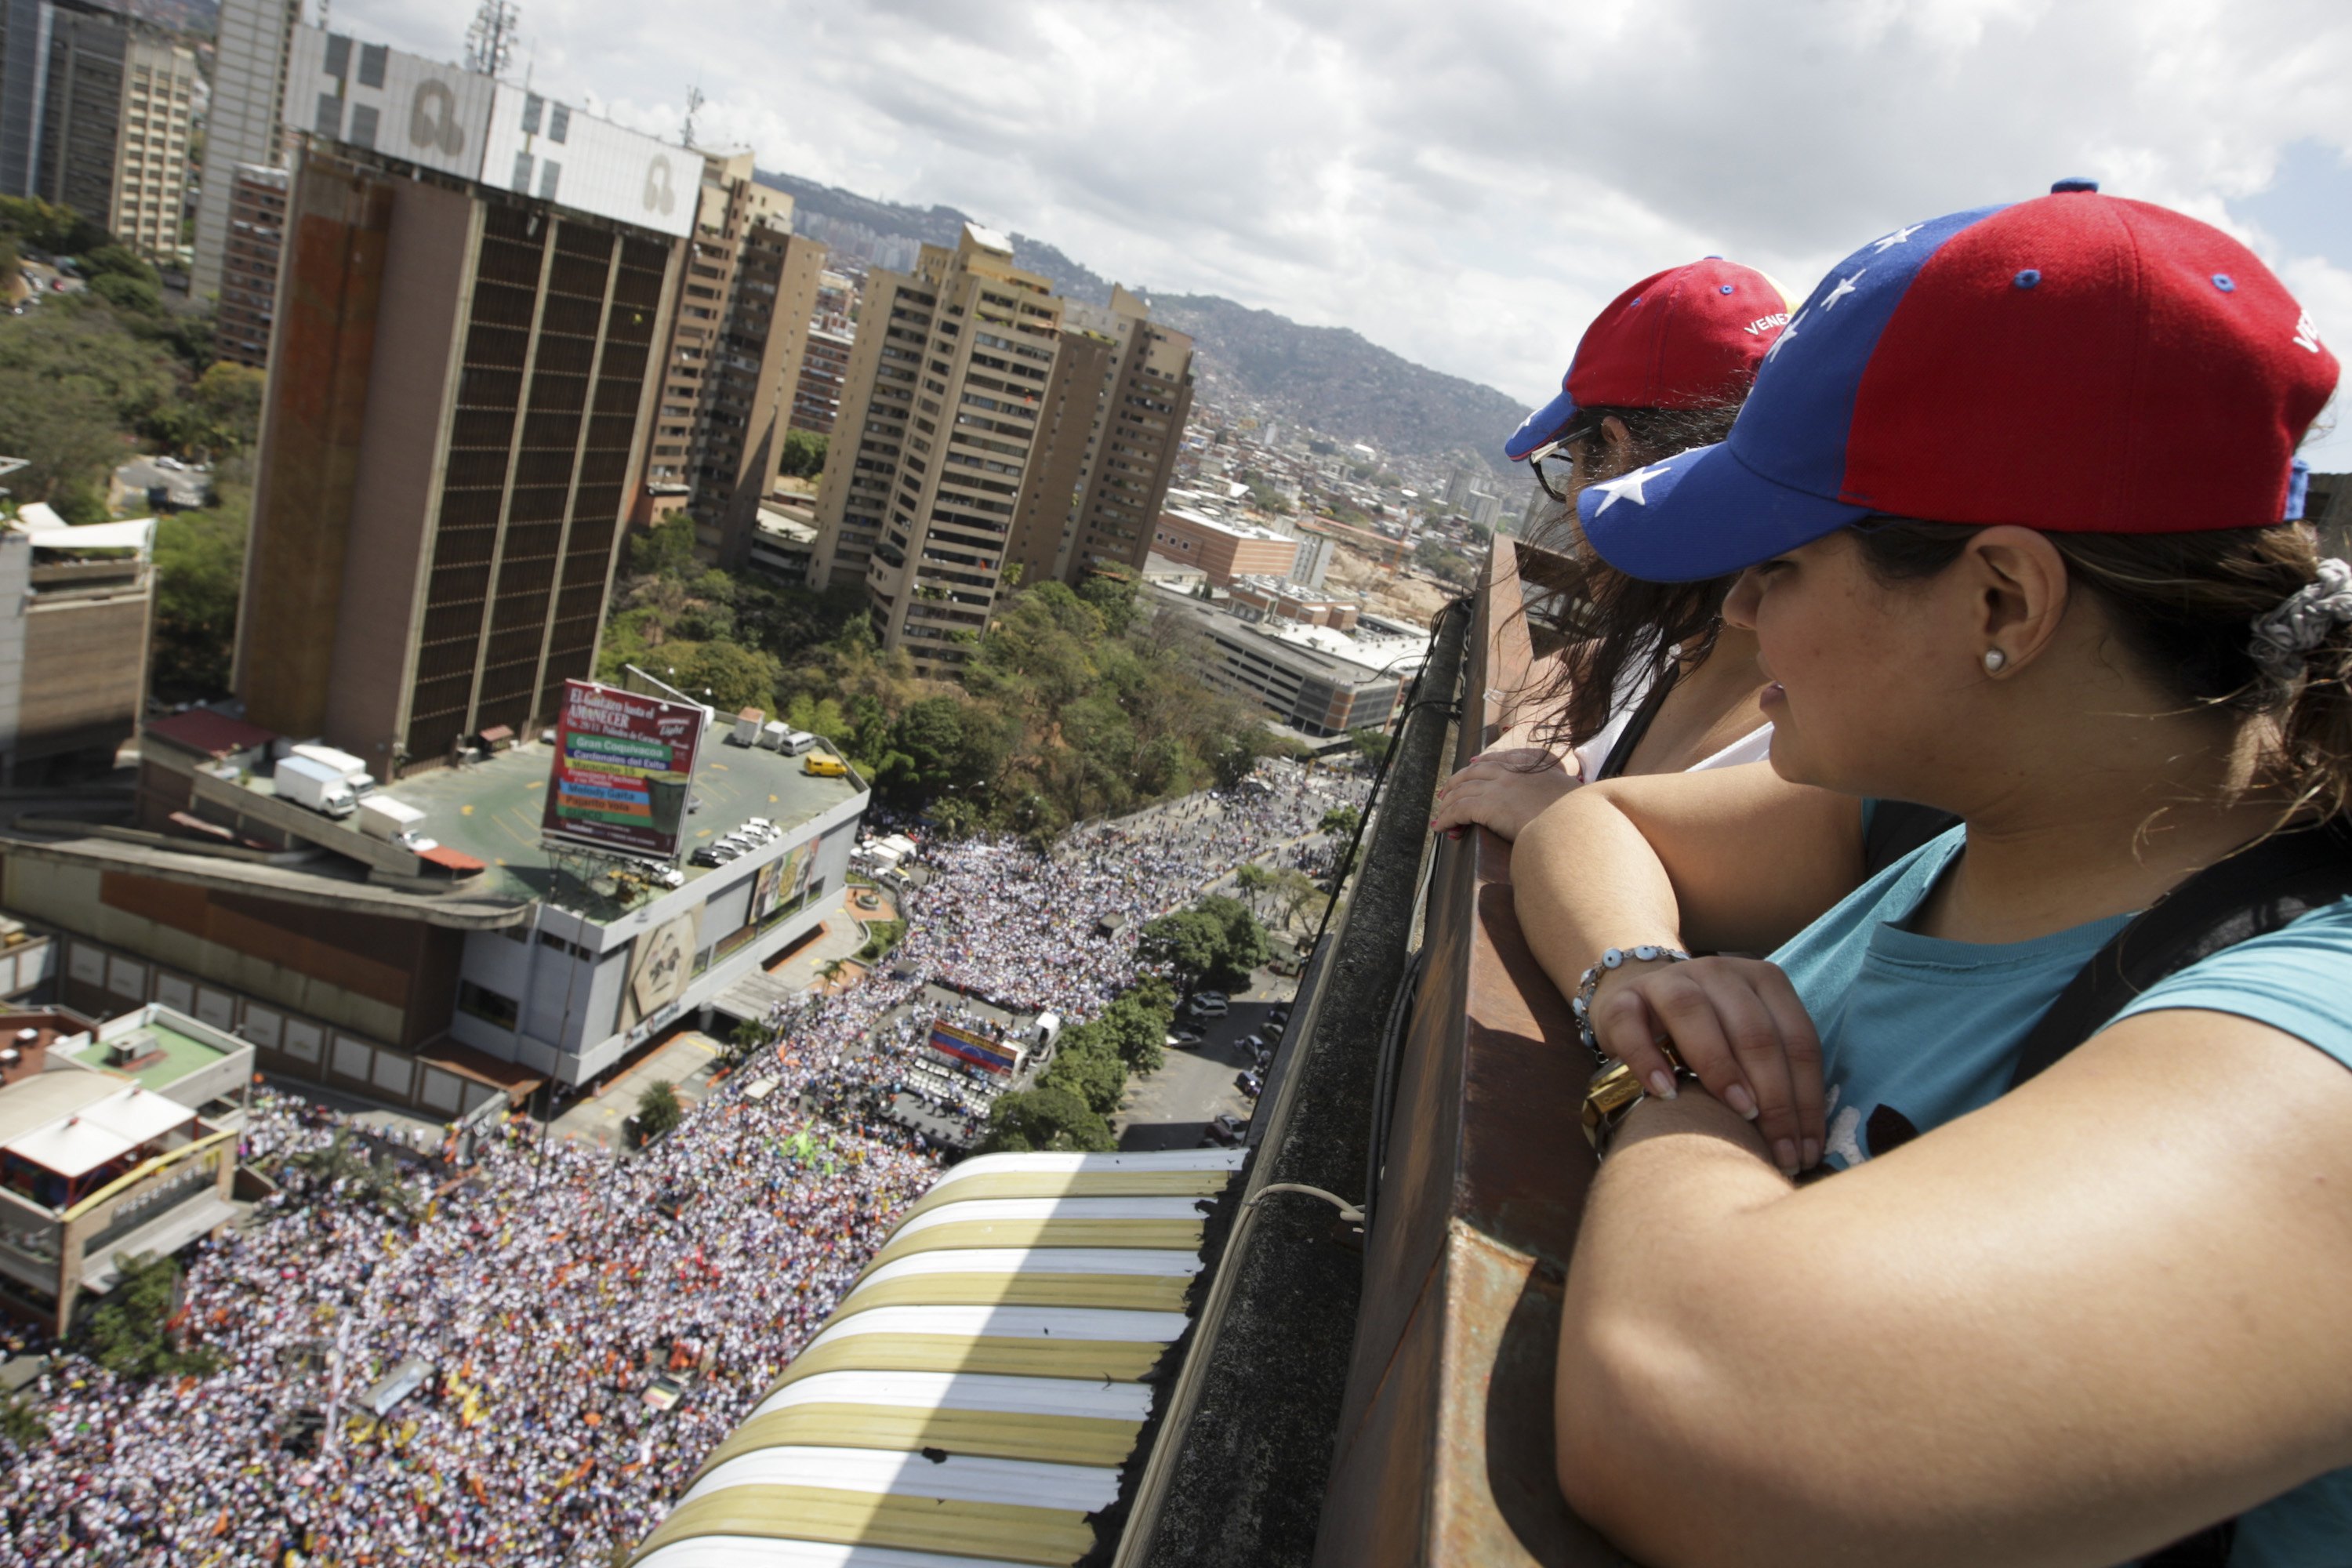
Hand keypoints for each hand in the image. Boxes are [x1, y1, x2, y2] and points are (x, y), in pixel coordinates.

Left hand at [1431, 748, 1578, 841]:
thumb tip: (1565, 791)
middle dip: (1456, 782)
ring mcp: (1498, 787)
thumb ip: (1561, 787)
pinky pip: (1457, 810)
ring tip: (1440, 814)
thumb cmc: (1580, 815)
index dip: (1480, 765)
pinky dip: (1445, 818)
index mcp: (1531, 766)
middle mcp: (1511, 773)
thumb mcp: (1574, 792)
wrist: (1575, 824)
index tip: (1471, 766)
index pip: (1498, 759)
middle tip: (1445, 793)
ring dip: (1447, 803)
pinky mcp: (1487, 806)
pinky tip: (1440, 827)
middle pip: (1473, 772)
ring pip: (1461, 791)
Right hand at [1587, 955, 1823, 1175]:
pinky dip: (1649, 1060)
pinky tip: (1666, 1094)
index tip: (1805, 1150)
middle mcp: (1718, 972)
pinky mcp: (1622, 1001)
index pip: (1797, 1038)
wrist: (1639, 1002)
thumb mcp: (1749, 1044)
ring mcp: (1667, 982)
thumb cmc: (1708, 1036)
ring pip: (1694, 1014)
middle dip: (1774, 1095)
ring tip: (1740, 1113)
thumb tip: (1804, 1142)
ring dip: (1721, 1067)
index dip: (1806, 1097)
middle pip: (1754, 1030)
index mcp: (1763, 980)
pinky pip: (1632, 1027)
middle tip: (1779, 1146)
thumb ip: (1775, 1074)